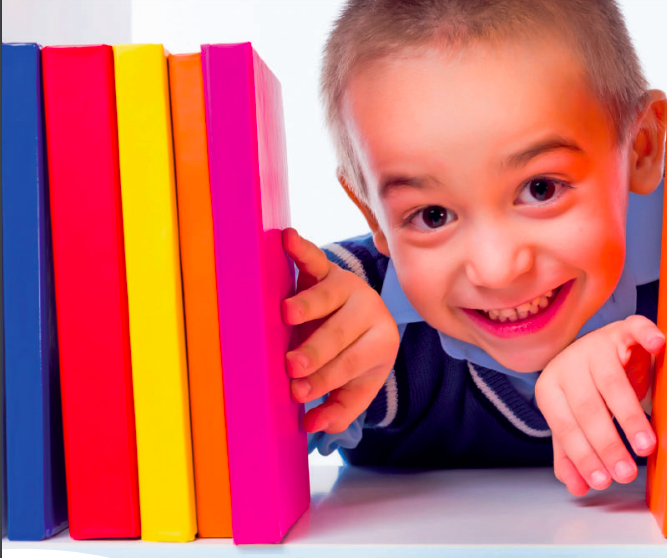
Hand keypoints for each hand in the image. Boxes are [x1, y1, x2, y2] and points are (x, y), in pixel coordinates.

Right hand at [281, 227, 399, 433]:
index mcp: (381, 343)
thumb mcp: (355, 385)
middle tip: (292, 367)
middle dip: (316, 352)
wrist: (357, 315)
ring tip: (286, 315)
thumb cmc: (350, 356)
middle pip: (341, 333)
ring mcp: (348, 287)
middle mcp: (370, 311)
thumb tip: (316, 426)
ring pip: (328, 296)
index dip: (328, 378)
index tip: (299, 392)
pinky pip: (314, 258)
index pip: (353, 363)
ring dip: (307, 306)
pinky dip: (301, 249)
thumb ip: (340, 408)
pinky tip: (287, 239)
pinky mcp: (326, 268)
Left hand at [534, 315, 664, 495]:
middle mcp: (569, 362)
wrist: (598, 348)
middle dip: (608, 444)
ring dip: (629, 417)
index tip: (603, 480)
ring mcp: (597, 343)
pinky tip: (657, 346)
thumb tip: (578, 486)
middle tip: (626, 471)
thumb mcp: (573, 420)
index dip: (583, 455)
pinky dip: (646, 335)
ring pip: (612, 382)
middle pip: (588, 407)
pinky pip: (634, 329)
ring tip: (645, 445)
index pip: (565, 425)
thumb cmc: (586, 388)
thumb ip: (572, 452)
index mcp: (550, 386)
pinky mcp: (622, 329)